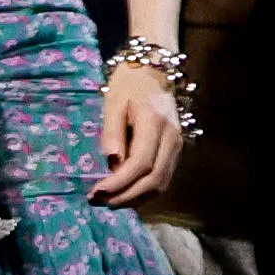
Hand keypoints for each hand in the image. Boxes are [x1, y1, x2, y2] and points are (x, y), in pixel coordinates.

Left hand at [94, 59, 186, 204]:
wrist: (153, 73)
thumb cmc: (128, 85)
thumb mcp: (113, 102)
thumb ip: (112, 131)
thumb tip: (111, 162)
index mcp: (154, 123)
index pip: (141, 163)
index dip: (120, 182)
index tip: (97, 192)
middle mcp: (171, 138)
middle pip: (154, 179)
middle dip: (126, 196)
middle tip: (98, 202)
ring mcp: (177, 146)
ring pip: (161, 184)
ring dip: (135, 199)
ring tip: (108, 202)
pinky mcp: (175, 151)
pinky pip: (163, 179)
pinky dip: (144, 192)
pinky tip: (124, 195)